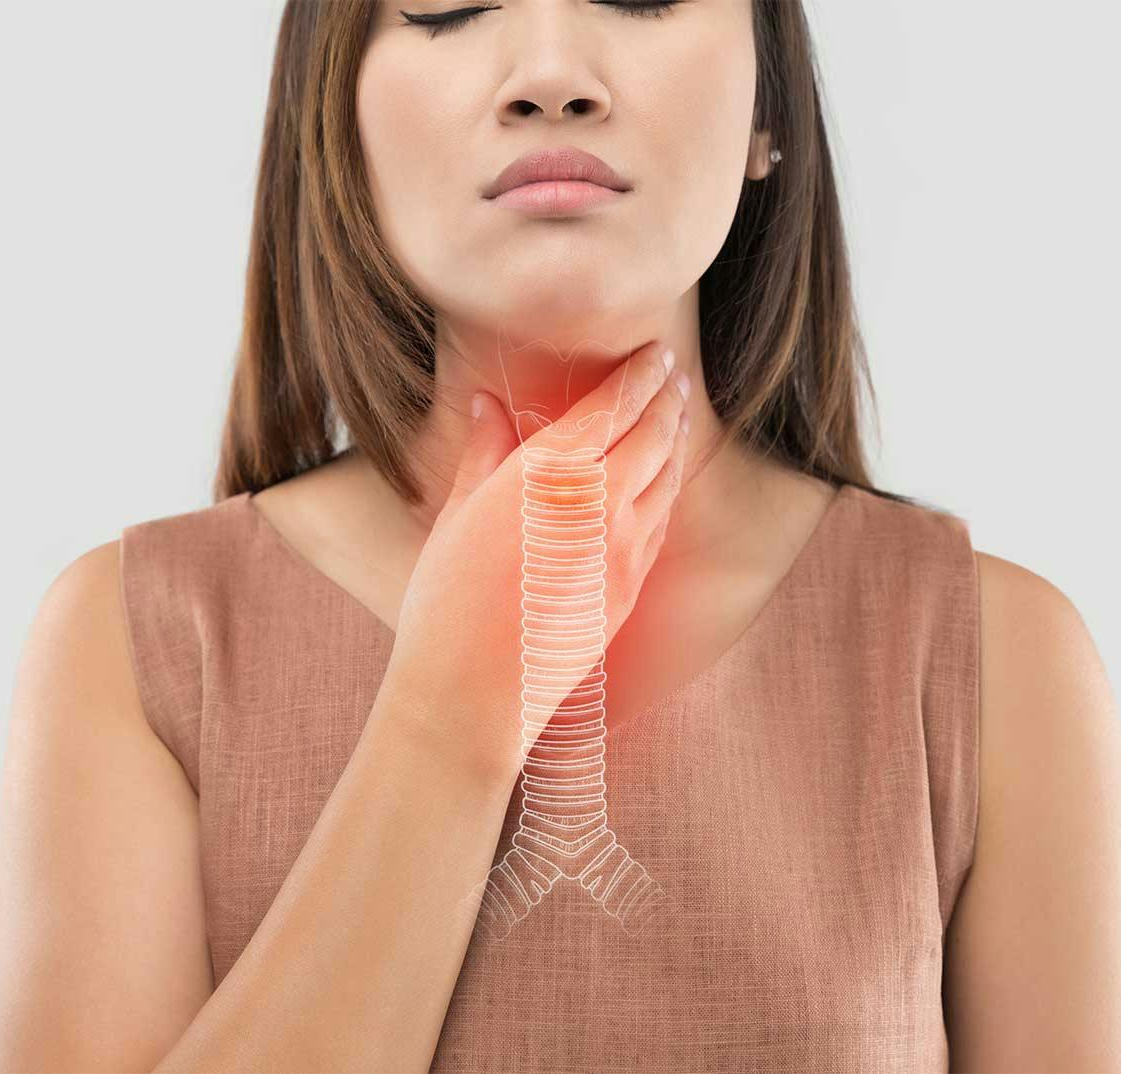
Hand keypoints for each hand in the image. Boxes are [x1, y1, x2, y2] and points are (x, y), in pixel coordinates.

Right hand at [379, 339, 689, 782]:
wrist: (474, 693)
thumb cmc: (445, 603)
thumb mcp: (455, 516)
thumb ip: (483, 453)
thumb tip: (487, 403)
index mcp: (548, 474)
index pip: (615, 406)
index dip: (641, 374)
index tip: (655, 353)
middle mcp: (597, 504)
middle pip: (653, 434)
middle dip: (666, 398)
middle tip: (673, 374)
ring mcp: (622, 550)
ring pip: (665, 479)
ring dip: (675, 440)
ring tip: (676, 416)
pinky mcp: (629, 589)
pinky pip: (658, 524)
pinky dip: (666, 491)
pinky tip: (661, 483)